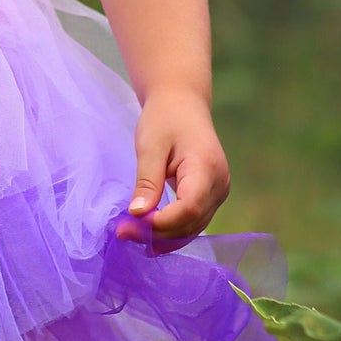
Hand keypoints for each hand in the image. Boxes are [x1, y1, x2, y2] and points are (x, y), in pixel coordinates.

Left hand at [113, 86, 229, 246]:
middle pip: (191, 222)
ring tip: (130, 234)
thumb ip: (147, 181)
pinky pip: (193, 220)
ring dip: (163, 236)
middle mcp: (219, 184)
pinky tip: (148, 233)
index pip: (188, 208)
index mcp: (206, 168)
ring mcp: (218, 192)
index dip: (161, 223)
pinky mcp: (211, 196)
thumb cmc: (165, 119)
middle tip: (122, 232)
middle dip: (157, 233)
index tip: (131, 223)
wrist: (182, 104)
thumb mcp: (150, 146)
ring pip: (193, 227)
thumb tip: (138, 214)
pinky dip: (172, 229)